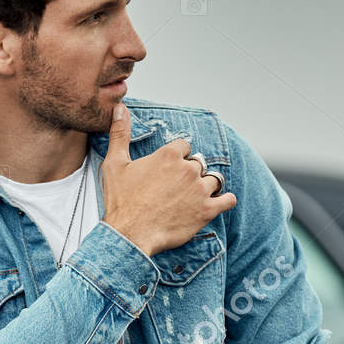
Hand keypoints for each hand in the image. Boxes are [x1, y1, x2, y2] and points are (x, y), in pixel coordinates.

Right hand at [101, 103, 236, 257]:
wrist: (129, 235)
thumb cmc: (121, 201)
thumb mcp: (115, 163)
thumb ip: (120, 133)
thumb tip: (121, 108)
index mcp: (169, 155)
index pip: (184, 146)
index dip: (177, 157)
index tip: (169, 169)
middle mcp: (188, 169)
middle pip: (199, 163)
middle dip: (190, 173)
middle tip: (177, 188)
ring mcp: (199, 190)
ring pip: (213, 179)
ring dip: (206, 186)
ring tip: (194, 196)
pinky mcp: (206, 211)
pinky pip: (228, 200)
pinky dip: (226, 200)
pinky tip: (219, 202)